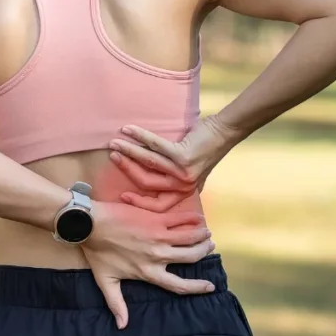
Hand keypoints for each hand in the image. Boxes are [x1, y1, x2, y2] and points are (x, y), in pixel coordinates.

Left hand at [81, 200, 215, 329]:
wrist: (90, 224)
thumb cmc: (97, 252)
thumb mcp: (106, 281)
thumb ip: (117, 303)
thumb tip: (122, 325)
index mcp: (148, 272)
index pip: (179, 285)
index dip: (197, 287)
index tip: (210, 286)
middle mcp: (157, 256)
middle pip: (190, 257)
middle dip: (203, 251)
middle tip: (209, 246)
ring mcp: (158, 236)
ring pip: (189, 237)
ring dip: (201, 235)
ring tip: (207, 233)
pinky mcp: (155, 219)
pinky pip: (180, 219)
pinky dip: (192, 219)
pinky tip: (198, 218)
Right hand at [108, 115, 241, 212]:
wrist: (223, 133)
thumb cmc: (204, 150)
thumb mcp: (190, 173)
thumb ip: (176, 181)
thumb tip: (153, 187)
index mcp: (183, 192)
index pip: (158, 205)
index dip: (139, 203)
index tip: (123, 196)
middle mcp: (183, 185)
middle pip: (147, 182)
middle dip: (126, 169)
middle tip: (112, 157)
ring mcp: (183, 171)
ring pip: (148, 163)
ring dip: (128, 151)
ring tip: (114, 143)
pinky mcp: (182, 155)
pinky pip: (154, 146)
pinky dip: (139, 136)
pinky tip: (128, 130)